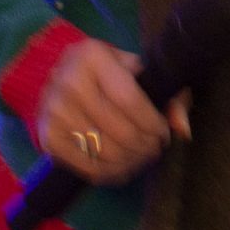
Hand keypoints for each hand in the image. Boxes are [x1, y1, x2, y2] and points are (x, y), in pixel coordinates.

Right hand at [37, 39, 185, 186]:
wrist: (60, 75)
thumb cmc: (108, 71)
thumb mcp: (138, 71)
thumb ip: (167, 94)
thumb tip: (182, 129)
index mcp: (92, 57)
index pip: (130, 101)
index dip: (152, 123)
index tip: (164, 134)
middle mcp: (67, 81)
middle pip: (119, 130)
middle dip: (145, 146)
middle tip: (154, 148)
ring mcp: (53, 111)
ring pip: (104, 152)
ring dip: (130, 161)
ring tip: (140, 157)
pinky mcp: (47, 137)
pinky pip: (86, 166)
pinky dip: (108, 173)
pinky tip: (120, 167)